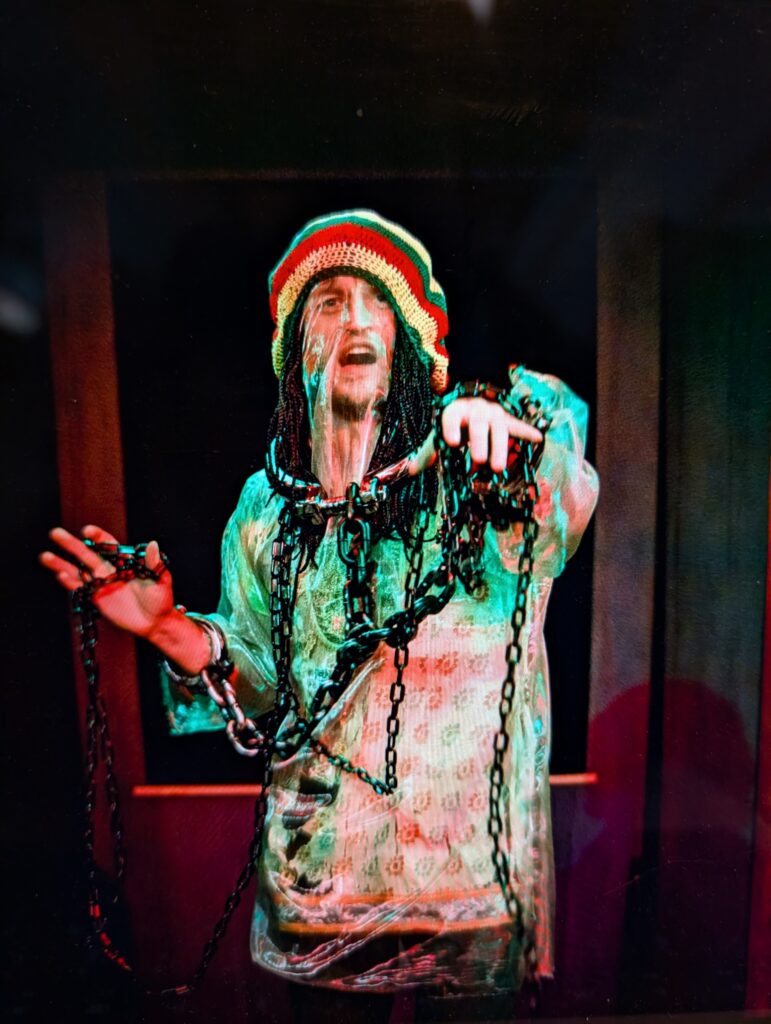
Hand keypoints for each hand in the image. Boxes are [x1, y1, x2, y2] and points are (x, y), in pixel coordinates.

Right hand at [39, 525, 175, 639]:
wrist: (155, 623)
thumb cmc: (162, 600)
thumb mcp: (161, 580)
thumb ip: (154, 563)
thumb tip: (152, 544)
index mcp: (124, 561)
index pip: (108, 545)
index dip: (98, 537)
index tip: (88, 531)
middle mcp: (110, 569)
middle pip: (87, 554)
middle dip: (71, 544)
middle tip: (55, 533)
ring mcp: (101, 584)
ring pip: (78, 571)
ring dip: (62, 564)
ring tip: (45, 556)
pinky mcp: (96, 598)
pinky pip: (81, 589)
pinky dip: (70, 583)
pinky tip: (60, 576)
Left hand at [408, 397, 543, 475]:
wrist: (471, 401)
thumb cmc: (452, 425)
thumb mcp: (436, 435)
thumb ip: (423, 453)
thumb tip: (405, 472)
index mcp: (454, 410)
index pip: (451, 417)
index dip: (451, 428)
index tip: (452, 442)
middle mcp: (475, 410)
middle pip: (478, 424)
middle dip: (480, 442)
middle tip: (479, 460)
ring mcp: (494, 414)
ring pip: (499, 427)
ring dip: (500, 447)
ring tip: (498, 468)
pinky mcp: (508, 420)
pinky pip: (518, 426)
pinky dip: (527, 431)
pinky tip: (538, 438)